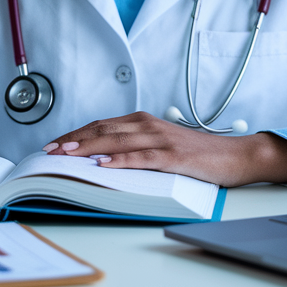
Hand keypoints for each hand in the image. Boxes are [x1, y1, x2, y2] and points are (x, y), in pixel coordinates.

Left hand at [43, 111, 286, 186]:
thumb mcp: (161, 146)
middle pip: (103, 129)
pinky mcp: (173, 157)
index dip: (75, 134)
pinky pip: (142, 157)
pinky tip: (104, 164)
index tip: (54, 144)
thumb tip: (101, 158)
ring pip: (117, 140)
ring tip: (67, 155)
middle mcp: (149, 126)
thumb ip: (135, 147)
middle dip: (74, 140)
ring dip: (89, 147)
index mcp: (144, 122)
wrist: (235, 156)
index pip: (101, 125)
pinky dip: (120, 160)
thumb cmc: (198, 154)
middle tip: (50, 150)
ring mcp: (161, 140)